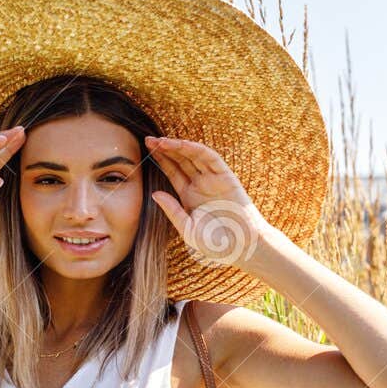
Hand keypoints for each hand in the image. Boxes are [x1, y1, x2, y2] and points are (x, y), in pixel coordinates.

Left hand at [144, 135, 275, 267]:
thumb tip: (155, 194)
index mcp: (189, 195)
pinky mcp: (226, 177)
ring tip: (161, 141)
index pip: (172, 171)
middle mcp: (200, 184)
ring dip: (178, 147)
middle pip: (180, 160)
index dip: (160, 160)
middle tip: (148, 139)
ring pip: (193, 156)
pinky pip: (210, 159)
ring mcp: (213, 179)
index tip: (146, 150)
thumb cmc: (215, 243)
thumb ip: (172, 211)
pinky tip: (182, 145)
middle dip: (165, 149)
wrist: (241, 248)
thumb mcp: (187, 229)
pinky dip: (197, 150)